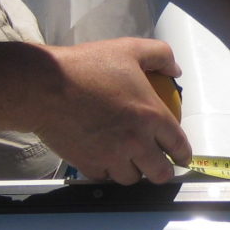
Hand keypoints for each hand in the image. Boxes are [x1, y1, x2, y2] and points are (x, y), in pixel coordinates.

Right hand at [32, 38, 192, 183]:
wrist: (45, 87)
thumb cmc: (85, 67)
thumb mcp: (129, 49)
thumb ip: (160, 55)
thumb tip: (174, 69)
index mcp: (151, 116)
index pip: (179, 145)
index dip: (184, 154)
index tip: (182, 157)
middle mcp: (136, 142)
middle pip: (160, 173)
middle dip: (163, 172)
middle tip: (158, 165)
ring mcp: (112, 157)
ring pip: (132, 179)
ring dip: (133, 172)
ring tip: (130, 162)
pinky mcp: (88, 164)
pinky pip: (104, 177)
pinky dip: (107, 172)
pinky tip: (105, 160)